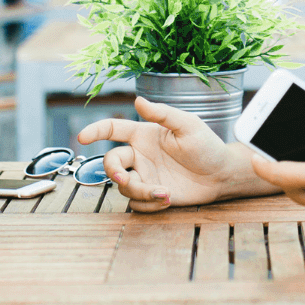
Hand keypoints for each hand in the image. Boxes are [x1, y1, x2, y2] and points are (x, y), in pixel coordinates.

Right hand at [77, 97, 268, 211]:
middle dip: (113, 171)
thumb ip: (162, 113)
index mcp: (143, 135)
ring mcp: (145, 177)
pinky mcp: (152, 196)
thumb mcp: (187, 125)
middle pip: (111, 163)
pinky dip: (148, 204)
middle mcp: (140, 156)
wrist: (222, 175)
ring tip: (165, 192)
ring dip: (140, 191)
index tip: (82, 137)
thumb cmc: (207, 145)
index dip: (95, 131)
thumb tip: (138, 100)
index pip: (112, 130)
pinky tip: (168, 198)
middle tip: (123, 177)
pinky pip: (137, 204)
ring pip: (124, 187)